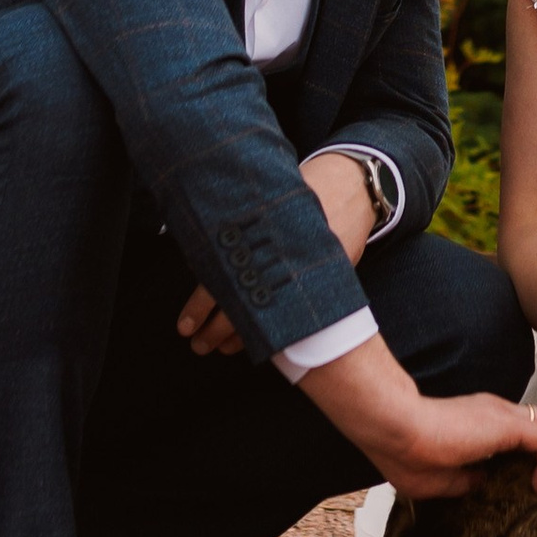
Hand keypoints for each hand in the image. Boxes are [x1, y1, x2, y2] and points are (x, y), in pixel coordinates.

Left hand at [175, 151, 376, 354]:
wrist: (351, 188)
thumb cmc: (304, 190)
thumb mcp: (267, 202)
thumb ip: (239, 229)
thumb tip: (200, 255)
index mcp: (255, 241)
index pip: (217, 282)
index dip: (199, 308)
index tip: (185, 327)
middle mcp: (275, 262)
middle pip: (236, 310)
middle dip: (214, 332)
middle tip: (199, 345)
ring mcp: (299, 276)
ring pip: (262, 319)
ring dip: (238, 338)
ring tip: (220, 348)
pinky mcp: (320, 284)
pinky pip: (290, 318)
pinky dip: (271, 333)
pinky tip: (256, 341)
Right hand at [298, 335, 536, 497]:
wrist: (395, 428)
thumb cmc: (404, 452)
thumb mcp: (436, 478)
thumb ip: (463, 479)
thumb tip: (483, 481)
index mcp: (477, 421)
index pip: (516, 428)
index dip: (528, 451)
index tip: (526, 480)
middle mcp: (494, 412)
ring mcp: (501, 414)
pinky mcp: (506, 425)